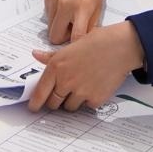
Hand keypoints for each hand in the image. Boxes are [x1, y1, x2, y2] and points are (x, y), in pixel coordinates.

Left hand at [28, 21, 145, 111]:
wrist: (118, 47)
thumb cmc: (95, 43)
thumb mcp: (69, 47)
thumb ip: (51, 56)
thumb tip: (35, 54)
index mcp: (56, 67)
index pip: (40, 92)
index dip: (35, 103)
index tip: (33, 108)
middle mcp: (66, 81)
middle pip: (53, 103)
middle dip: (55, 101)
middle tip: (61, 94)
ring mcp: (80, 92)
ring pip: (69, 107)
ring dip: (72, 101)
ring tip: (81, 86)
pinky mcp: (95, 99)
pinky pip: (87, 106)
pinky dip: (89, 100)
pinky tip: (94, 86)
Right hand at [44, 0, 105, 43]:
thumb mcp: (98, 6)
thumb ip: (91, 26)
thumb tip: (83, 41)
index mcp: (81, 8)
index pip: (75, 37)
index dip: (76, 46)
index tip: (77, 48)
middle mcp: (65, 4)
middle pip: (55, 36)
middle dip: (62, 38)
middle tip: (71, 30)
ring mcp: (54, 0)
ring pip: (49, 27)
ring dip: (58, 26)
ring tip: (69, 17)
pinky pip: (47, 15)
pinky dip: (55, 15)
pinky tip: (64, 6)